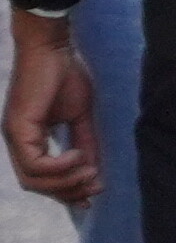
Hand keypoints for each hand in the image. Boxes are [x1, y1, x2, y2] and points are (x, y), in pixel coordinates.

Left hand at [6, 14, 90, 212]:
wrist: (50, 47)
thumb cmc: (63, 74)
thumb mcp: (79, 115)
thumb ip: (84, 142)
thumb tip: (94, 170)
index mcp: (28, 139)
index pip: (41, 177)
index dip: (66, 190)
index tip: (93, 195)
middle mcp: (16, 142)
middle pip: (35, 185)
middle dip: (67, 192)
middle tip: (95, 188)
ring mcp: (14, 137)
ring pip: (32, 179)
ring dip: (64, 183)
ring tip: (90, 173)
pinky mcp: (18, 129)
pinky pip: (35, 163)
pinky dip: (58, 167)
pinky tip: (78, 156)